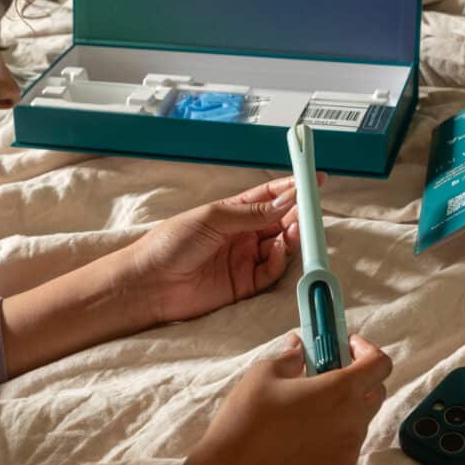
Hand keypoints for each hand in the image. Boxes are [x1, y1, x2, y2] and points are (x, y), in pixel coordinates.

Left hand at [129, 174, 325, 324]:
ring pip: (280, 246)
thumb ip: (252, 212)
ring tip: (296, 229)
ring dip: (292, 236)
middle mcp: (241, 235)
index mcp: (232, 213)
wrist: (151, 283)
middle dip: (297, 213)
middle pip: (279, 222)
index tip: (313, 180)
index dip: (291, 188)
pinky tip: (279, 249)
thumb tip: (286, 200)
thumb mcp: (214, 218)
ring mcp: (244, 259)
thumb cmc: (171, 243)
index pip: (268, 197)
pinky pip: (271, 272)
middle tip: (312, 209)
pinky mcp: (244, 285)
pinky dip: (280, 260)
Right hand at [174, 333, 391, 464]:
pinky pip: (348, 442)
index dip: (366, 349)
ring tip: (310, 401)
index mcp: (339, 392)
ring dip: (346, 404)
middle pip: (376, 391)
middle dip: (359, 375)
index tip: (345, 345)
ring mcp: (347, 450)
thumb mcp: (264, 374)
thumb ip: (290, 357)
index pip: (380, 364)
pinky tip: (305, 428)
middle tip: (327, 369)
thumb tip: (299, 347)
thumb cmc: (246, 420)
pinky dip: (336, 429)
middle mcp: (352, 422)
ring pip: (361, 418)